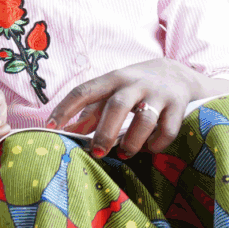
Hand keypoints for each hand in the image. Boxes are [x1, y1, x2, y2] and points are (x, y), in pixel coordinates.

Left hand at [46, 59, 208, 158]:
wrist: (177, 73)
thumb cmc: (133, 88)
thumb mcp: (110, 93)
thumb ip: (90, 113)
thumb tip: (67, 134)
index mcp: (111, 80)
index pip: (83, 91)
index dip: (65, 109)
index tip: (50, 127)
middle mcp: (134, 84)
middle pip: (116, 106)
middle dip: (104, 132)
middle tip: (96, 152)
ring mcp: (158, 95)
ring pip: (145, 119)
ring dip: (132, 141)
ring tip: (123, 154)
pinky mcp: (178, 107)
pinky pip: (168, 130)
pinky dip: (156, 144)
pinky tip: (148, 149)